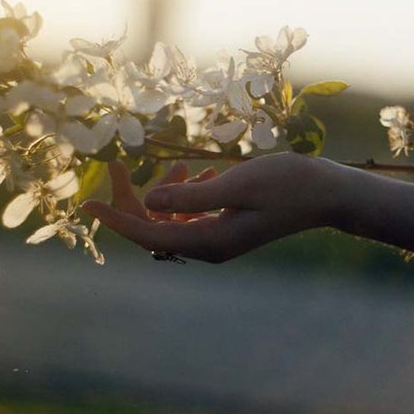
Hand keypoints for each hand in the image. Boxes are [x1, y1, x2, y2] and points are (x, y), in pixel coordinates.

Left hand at [82, 153, 346, 262]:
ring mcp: (220, 241)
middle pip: (154, 231)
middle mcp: (211, 248)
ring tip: (179, 168)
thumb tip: (148, 202)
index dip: (117, 220)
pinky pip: (191, 218)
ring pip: (171, 223)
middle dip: (133, 201)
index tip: (87, 204)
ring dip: (164, 196)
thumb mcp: (237, 184)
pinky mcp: (228, 229)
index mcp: (211, 242)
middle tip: (118, 166)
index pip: (150, 235)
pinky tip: (197, 176)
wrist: (326, 194)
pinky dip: (185, 198)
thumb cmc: (287, 184)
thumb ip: (191, 196)